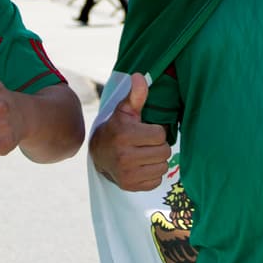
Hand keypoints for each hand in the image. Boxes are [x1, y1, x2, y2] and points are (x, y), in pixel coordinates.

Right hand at [89, 72, 171, 190]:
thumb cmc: (116, 128)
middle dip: (158, 146)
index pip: (160, 135)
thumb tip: (139, 75)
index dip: (156, 131)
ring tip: (144, 154)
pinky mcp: (130, 186)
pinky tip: (142, 166)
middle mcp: (125, 156)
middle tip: (146, 143)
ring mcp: (127, 174)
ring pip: (162, 167)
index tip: (146, 131)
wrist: (99, 155)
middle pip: (164, 152)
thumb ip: (136, 95)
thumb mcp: (124, 111)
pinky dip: (152, 174)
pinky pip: (157, 181)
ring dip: (157, 160)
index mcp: (125, 135)